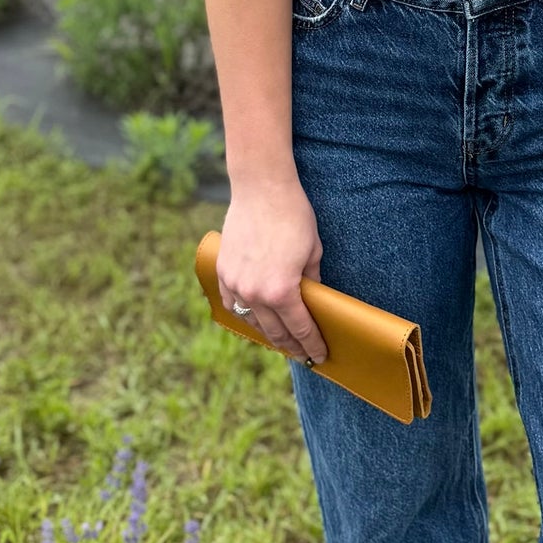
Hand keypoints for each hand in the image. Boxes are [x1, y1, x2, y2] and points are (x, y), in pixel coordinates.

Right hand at [217, 178, 329, 365]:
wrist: (261, 187)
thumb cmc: (293, 216)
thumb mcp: (313, 250)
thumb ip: (312, 281)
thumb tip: (312, 299)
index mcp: (282, 291)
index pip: (300, 328)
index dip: (311, 344)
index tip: (319, 355)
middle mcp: (255, 293)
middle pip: (275, 331)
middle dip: (291, 345)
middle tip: (302, 354)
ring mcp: (235, 284)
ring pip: (251, 320)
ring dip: (267, 332)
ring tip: (280, 339)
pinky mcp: (222, 271)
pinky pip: (231, 302)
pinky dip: (243, 312)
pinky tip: (254, 317)